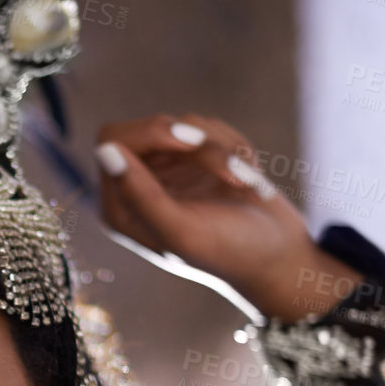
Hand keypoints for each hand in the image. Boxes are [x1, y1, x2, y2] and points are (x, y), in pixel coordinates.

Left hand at [94, 113, 359, 320]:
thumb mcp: (181, 230)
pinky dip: (236, 148)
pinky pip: (211, 129)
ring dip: (223, 149)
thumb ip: (140, 193)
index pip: (112, 141)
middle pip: (151, 127)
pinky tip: (248, 179)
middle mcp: (139, 187)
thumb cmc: (229, 253)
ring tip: (244, 182)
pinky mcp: (199, 162)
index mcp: (121, 208)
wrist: (279, 260)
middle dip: (197, 142)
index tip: (188, 142)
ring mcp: (170, 173)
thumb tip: (105, 151)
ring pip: (187, 125)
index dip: (150, 132)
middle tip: (230, 167)